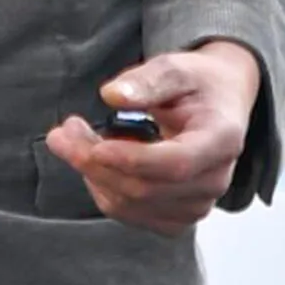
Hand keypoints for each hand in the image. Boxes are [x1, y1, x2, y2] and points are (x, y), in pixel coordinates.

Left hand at [44, 41, 261, 237]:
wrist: (217, 104)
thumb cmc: (197, 84)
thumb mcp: (175, 67)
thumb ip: (147, 81)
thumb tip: (112, 96)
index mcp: (221, 140)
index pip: (176, 164)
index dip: (131, 159)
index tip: (94, 145)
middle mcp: (214, 179)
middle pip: (144, 188)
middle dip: (94, 162)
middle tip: (63, 132)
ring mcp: (197, 203)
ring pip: (130, 205)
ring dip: (91, 174)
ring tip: (72, 137)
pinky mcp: (177, 216)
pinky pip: (128, 213)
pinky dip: (102, 188)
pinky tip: (95, 159)